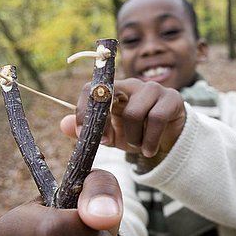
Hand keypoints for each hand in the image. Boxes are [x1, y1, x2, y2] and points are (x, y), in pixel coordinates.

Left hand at [60, 79, 185, 157]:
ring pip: (134, 112)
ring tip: (137, 147)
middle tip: (107, 143)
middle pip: (110, 96)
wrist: (168, 141)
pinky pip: (156, 118)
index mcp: (113, 91)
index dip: (84, 110)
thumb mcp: (110, 135)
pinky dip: (150, 140)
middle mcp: (132, 84)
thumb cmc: (136, 134)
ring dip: (133, 138)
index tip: (85, 135)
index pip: (91, 89)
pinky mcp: (172, 99)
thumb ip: (89, 130)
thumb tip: (63, 124)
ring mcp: (153, 89)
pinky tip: (149, 151)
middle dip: (105, 125)